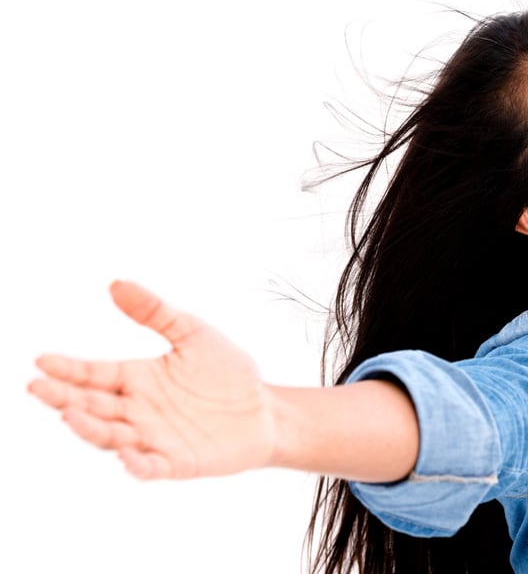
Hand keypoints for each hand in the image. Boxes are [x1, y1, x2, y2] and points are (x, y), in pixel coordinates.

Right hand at [28, 281, 275, 479]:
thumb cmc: (226, 372)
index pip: (94, 374)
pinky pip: (152, 467)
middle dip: (63, 397)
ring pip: (112, 437)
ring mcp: (155, 438)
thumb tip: (116, 283)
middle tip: (38, 387)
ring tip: (71, 414)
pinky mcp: (178, 462)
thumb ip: (155, 312)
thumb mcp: (192, 332)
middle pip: (93, 405)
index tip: (41, 360)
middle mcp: (138, 411)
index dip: (67, 369)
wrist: (266, 408)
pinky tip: (127, 456)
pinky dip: (137, 464)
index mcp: (137, 379)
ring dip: (91, 429)